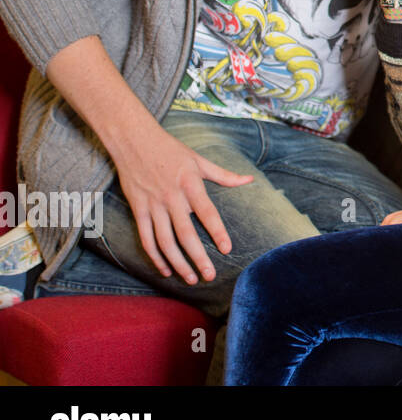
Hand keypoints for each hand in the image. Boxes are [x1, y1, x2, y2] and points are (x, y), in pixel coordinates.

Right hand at [112, 128, 254, 283]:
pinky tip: (166, 269)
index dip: (217, 232)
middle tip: (209, 276)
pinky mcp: (138, 209)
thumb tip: (249, 180)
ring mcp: (153, 204)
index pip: (207, 212)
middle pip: (185, 234)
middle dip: (198, 258)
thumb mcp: (199, 160)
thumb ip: (224, 175)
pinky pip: (146, 238)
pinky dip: (155, 256)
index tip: (227, 249)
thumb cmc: (171, 150)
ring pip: (165, 242)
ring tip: (190, 279)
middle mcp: (172, 197)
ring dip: (178, 263)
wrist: (134, 140)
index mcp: (190, 184)